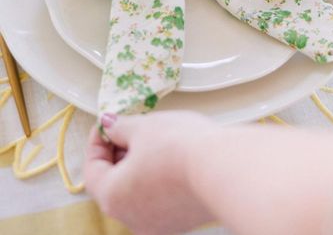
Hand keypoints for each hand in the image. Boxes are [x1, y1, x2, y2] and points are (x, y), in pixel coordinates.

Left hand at [84, 111, 214, 234]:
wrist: (225, 168)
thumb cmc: (179, 147)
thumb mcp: (143, 127)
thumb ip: (120, 127)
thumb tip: (109, 125)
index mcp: (113, 197)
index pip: (92, 170)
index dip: (97, 142)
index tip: (107, 124)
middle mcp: (132, 218)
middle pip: (115, 183)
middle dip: (120, 153)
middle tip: (131, 128)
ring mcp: (159, 224)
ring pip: (139, 191)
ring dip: (140, 165)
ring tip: (155, 139)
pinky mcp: (182, 220)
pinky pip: (161, 197)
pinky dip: (159, 177)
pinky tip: (173, 156)